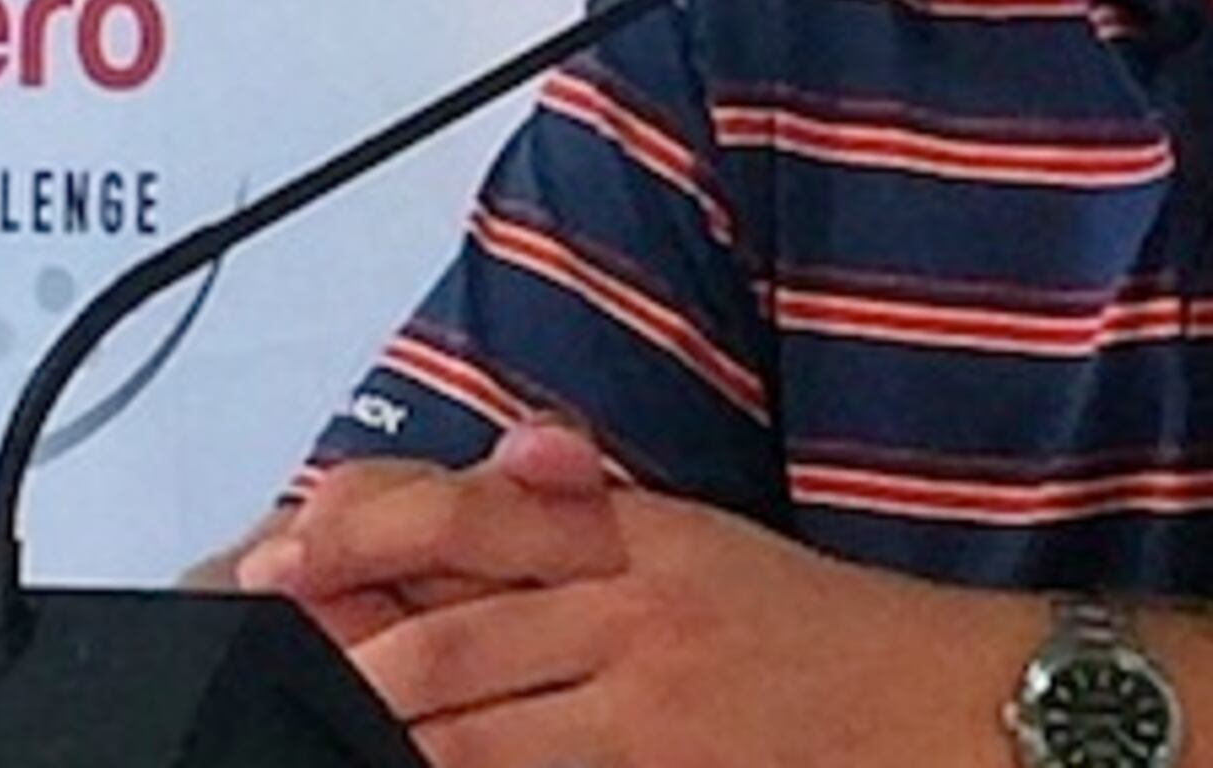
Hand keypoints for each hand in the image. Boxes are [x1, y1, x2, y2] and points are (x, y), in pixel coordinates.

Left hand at [256, 425, 1034, 765]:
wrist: (950, 702)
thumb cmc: (818, 633)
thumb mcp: (702, 545)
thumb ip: (582, 520)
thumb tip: (489, 472)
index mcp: (640, 532)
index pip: (475, 513)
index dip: (363, 528)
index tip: (276, 551)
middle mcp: (637, 607)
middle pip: (446, 635)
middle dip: (340, 663)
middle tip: (261, 677)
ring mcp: (646, 707)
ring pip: (465, 730)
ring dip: (377, 737)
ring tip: (312, 741)